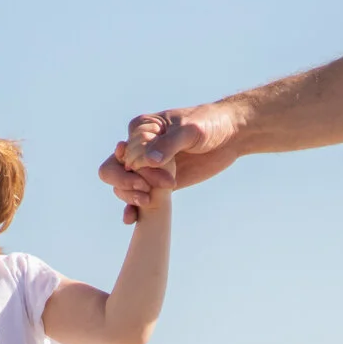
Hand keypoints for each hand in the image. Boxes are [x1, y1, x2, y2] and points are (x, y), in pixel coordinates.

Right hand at [98, 101, 246, 219]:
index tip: (163, 175)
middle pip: (111, 170)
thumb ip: (168, 144)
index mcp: (142, 128)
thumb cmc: (210, 124)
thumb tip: (147, 162)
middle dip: (125, 183)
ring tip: (147, 203)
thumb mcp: (190, 130)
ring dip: (129, 197)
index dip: (139, 167)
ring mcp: (147, 167)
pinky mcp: (157, 184)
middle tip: (145, 193)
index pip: (126, 152)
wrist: (231, 136)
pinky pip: (136, 198)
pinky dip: (130, 209)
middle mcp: (139, 147)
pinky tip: (130, 219)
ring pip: (121, 186)